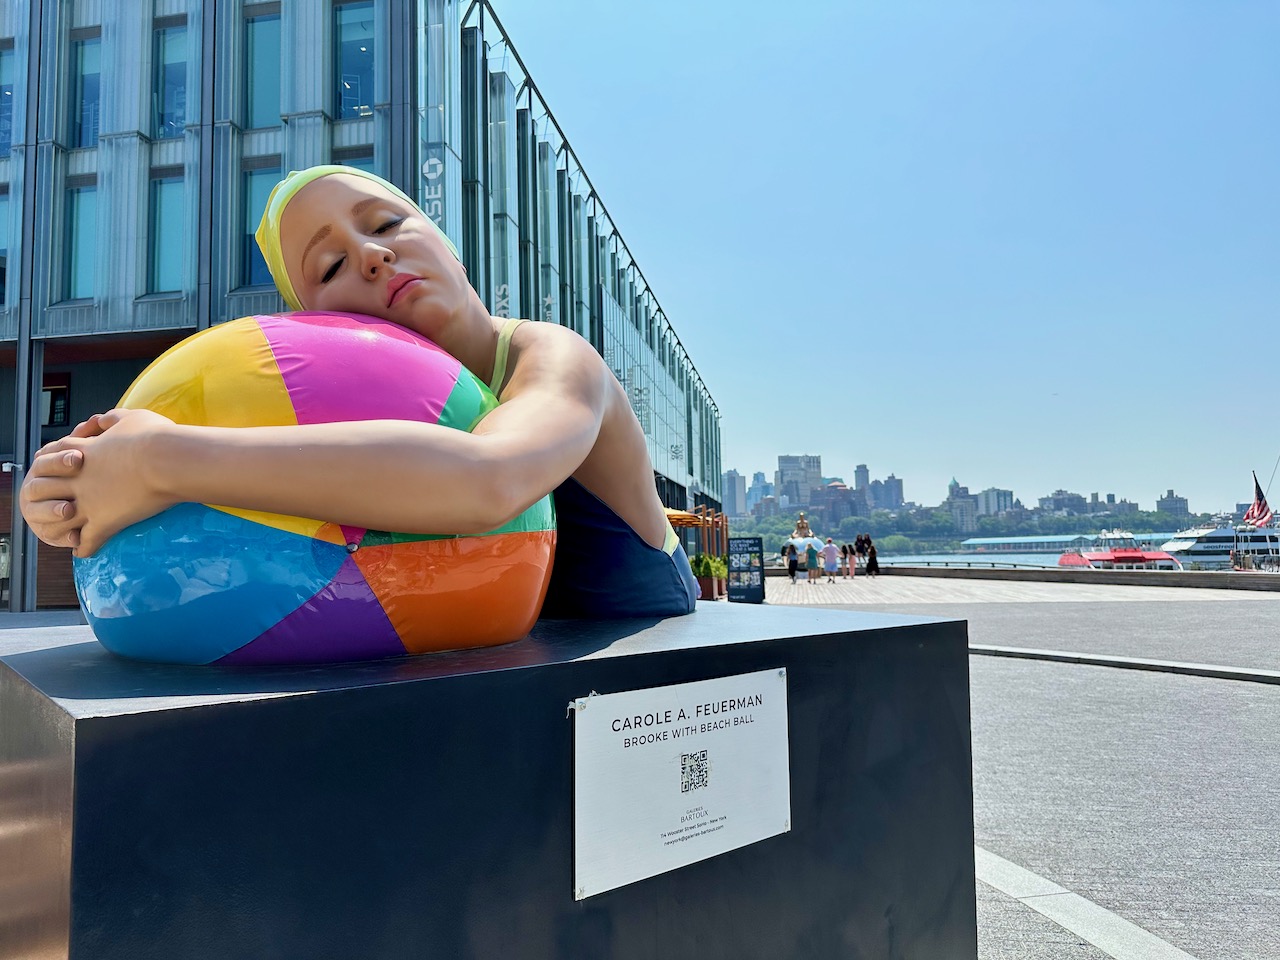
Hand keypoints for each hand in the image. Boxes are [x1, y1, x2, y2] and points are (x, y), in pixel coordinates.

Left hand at [22, 409, 178, 557]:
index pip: (50, 458)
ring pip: (59, 521)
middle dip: (46, 498)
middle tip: (56, 504)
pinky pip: (85, 542)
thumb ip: (112, 418)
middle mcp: (77, 479)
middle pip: (45, 491)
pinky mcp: (104, 523)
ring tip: (66, 533)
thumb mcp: (131, 417)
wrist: (168, 461)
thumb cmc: (154, 437)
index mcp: (82, 452)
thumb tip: (103, 419)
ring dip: (61, 528)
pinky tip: (84, 551)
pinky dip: (83, 548)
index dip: (51, 466)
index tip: (58, 472)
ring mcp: (88, 503)